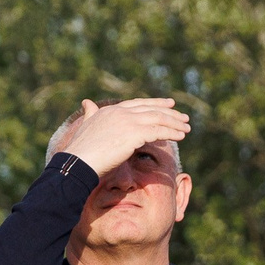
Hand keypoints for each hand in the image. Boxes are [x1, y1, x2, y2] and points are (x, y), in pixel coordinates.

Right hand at [56, 97, 189, 178]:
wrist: (78, 162)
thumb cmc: (80, 150)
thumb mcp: (85, 126)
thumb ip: (90, 114)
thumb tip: (87, 102)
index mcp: (110, 110)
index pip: (138, 103)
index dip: (155, 103)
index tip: (169, 104)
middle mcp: (121, 112)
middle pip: (152, 109)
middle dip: (170, 113)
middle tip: (183, 117)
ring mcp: (128, 122)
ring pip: (159, 119)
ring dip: (175, 123)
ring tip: (187, 128)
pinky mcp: (135, 134)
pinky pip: (159, 131)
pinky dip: (172, 132)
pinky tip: (181, 136)